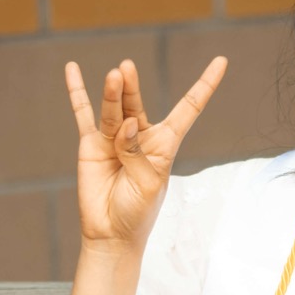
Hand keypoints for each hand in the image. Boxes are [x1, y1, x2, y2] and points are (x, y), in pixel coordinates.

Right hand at [65, 53, 225, 253]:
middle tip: (125, 69)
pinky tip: (72, 68)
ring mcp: (114, 137)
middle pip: (137, 103)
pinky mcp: (91, 143)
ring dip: (112, 93)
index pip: (189, 108)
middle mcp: (141, 135)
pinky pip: (83, 113)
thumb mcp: (148, 183)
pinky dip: (77, 91)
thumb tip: (126, 124)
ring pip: (113, 109)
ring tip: (114, 76)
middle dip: (132, 87)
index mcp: (165, 143)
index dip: (204, 85)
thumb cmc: (138, 211)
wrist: (111, 233)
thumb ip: (138, 153)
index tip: (222, 61)